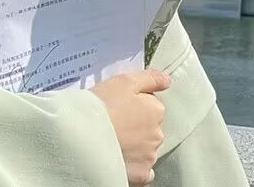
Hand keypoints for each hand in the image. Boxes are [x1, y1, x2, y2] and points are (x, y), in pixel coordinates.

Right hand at [89, 68, 170, 185]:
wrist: (85, 134)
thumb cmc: (104, 104)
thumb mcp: (125, 81)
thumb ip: (150, 79)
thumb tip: (167, 81)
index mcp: (156, 110)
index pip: (151, 105)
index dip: (134, 104)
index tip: (120, 105)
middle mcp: (158, 134)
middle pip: (150, 128)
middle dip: (137, 126)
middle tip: (116, 122)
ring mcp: (150, 156)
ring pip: (146, 149)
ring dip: (136, 145)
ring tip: (115, 139)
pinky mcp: (141, 174)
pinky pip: (143, 170)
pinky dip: (135, 165)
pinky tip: (122, 157)